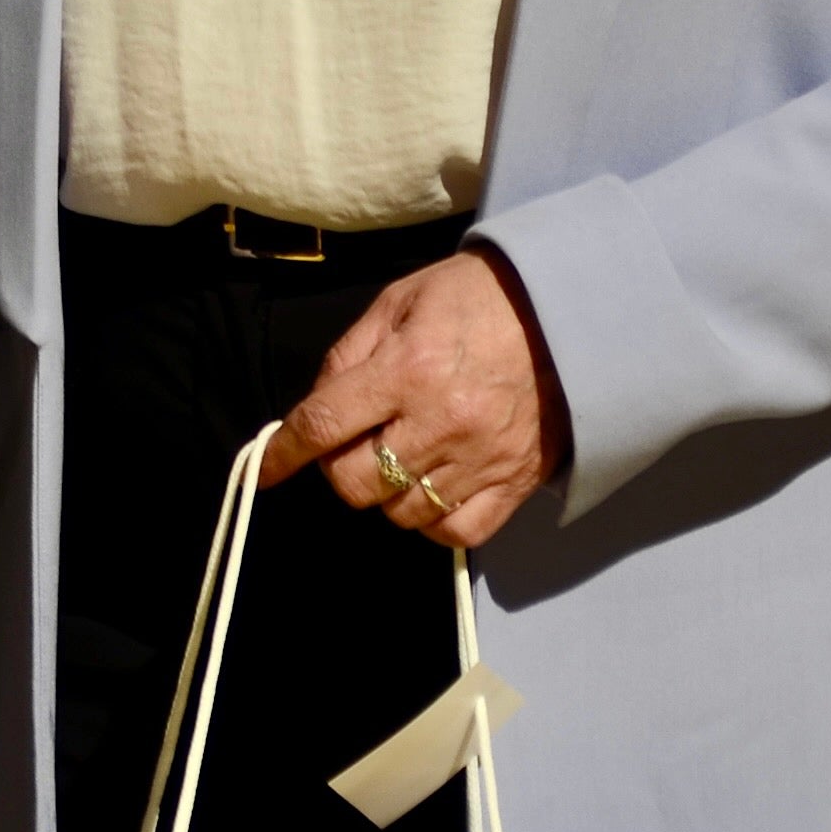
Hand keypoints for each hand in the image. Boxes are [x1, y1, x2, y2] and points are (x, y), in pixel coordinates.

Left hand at [264, 243, 568, 550]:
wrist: (565, 312)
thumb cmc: (473, 298)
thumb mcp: (399, 301)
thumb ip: (349, 354)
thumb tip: (314, 407)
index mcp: (406, 369)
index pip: (324, 425)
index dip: (284, 453)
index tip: (265, 470)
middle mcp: (441, 421)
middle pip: (357, 484)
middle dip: (339, 469)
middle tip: (353, 445)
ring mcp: (482, 459)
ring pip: (402, 513)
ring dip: (386, 493)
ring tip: (398, 458)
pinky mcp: (516, 484)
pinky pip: (457, 532)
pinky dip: (432, 521)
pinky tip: (431, 489)